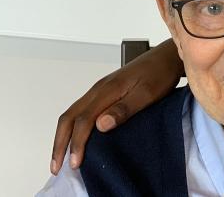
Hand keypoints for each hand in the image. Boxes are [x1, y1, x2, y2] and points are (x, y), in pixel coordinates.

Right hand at [50, 38, 183, 174]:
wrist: (167, 57)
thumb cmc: (160, 74)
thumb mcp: (147, 94)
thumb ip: (124, 109)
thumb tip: (100, 125)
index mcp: (107, 89)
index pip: (83, 120)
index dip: (76, 143)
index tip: (75, 163)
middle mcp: (99, 88)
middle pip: (69, 117)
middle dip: (60, 143)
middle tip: (56, 166)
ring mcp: (100, 89)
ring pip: (73, 113)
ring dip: (64, 136)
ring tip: (62, 157)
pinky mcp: (105, 91)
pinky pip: (82, 110)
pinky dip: (73, 127)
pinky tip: (78, 138)